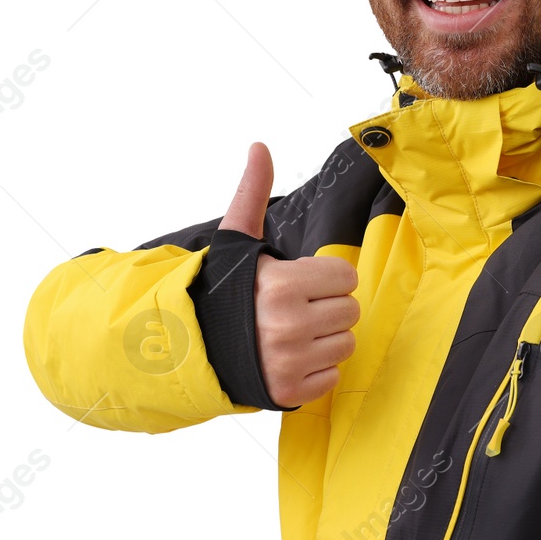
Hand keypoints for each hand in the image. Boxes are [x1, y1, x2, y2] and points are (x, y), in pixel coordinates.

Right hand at [217, 142, 359, 406]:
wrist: (191, 348)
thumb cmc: (222, 292)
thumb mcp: (236, 241)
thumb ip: (253, 193)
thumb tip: (259, 147)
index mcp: (282, 285)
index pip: (346, 279)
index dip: (325, 279)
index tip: (300, 283)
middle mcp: (288, 326)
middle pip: (350, 311)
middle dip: (326, 308)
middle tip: (294, 309)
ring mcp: (290, 363)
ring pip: (346, 345)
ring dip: (324, 339)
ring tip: (291, 333)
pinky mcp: (290, 393)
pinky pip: (333, 377)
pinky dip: (316, 370)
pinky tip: (290, 358)